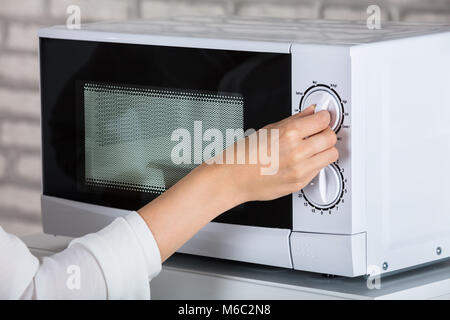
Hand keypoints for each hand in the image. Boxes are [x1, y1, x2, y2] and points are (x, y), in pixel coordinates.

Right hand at [139, 105, 338, 260]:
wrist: (233, 179)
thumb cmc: (243, 155)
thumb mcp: (268, 129)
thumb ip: (294, 120)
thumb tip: (310, 112)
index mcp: (288, 134)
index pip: (323, 121)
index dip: (324, 117)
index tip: (323, 117)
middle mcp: (297, 152)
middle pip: (330, 138)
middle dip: (326, 132)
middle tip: (319, 131)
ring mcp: (299, 170)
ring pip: (330, 155)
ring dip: (325, 149)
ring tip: (313, 146)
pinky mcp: (299, 183)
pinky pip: (319, 170)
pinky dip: (315, 163)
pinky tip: (303, 160)